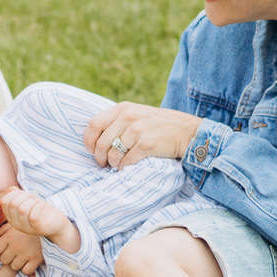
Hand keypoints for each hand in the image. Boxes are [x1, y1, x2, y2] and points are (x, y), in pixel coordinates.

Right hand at [0, 187, 78, 253]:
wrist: (57, 223)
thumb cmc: (41, 210)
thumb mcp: (28, 200)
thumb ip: (18, 195)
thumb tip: (12, 189)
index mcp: (11, 216)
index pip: (5, 200)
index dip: (16, 193)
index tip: (25, 195)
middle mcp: (15, 224)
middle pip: (13, 203)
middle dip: (25, 196)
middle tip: (34, 200)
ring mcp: (26, 228)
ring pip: (23, 209)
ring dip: (33, 202)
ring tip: (38, 204)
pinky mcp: (37, 229)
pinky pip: (33, 215)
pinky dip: (38, 207)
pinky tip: (42, 208)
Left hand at [84, 101, 202, 167]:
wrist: (187, 131)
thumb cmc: (159, 125)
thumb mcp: (137, 114)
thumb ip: (118, 121)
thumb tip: (96, 139)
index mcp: (123, 108)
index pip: (94, 124)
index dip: (89, 141)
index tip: (91, 150)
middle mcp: (128, 117)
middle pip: (101, 143)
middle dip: (100, 158)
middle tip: (104, 164)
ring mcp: (138, 130)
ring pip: (113, 154)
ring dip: (113, 164)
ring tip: (119, 164)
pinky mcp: (147, 144)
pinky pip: (126, 161)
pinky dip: (125, 168)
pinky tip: (128, 167)